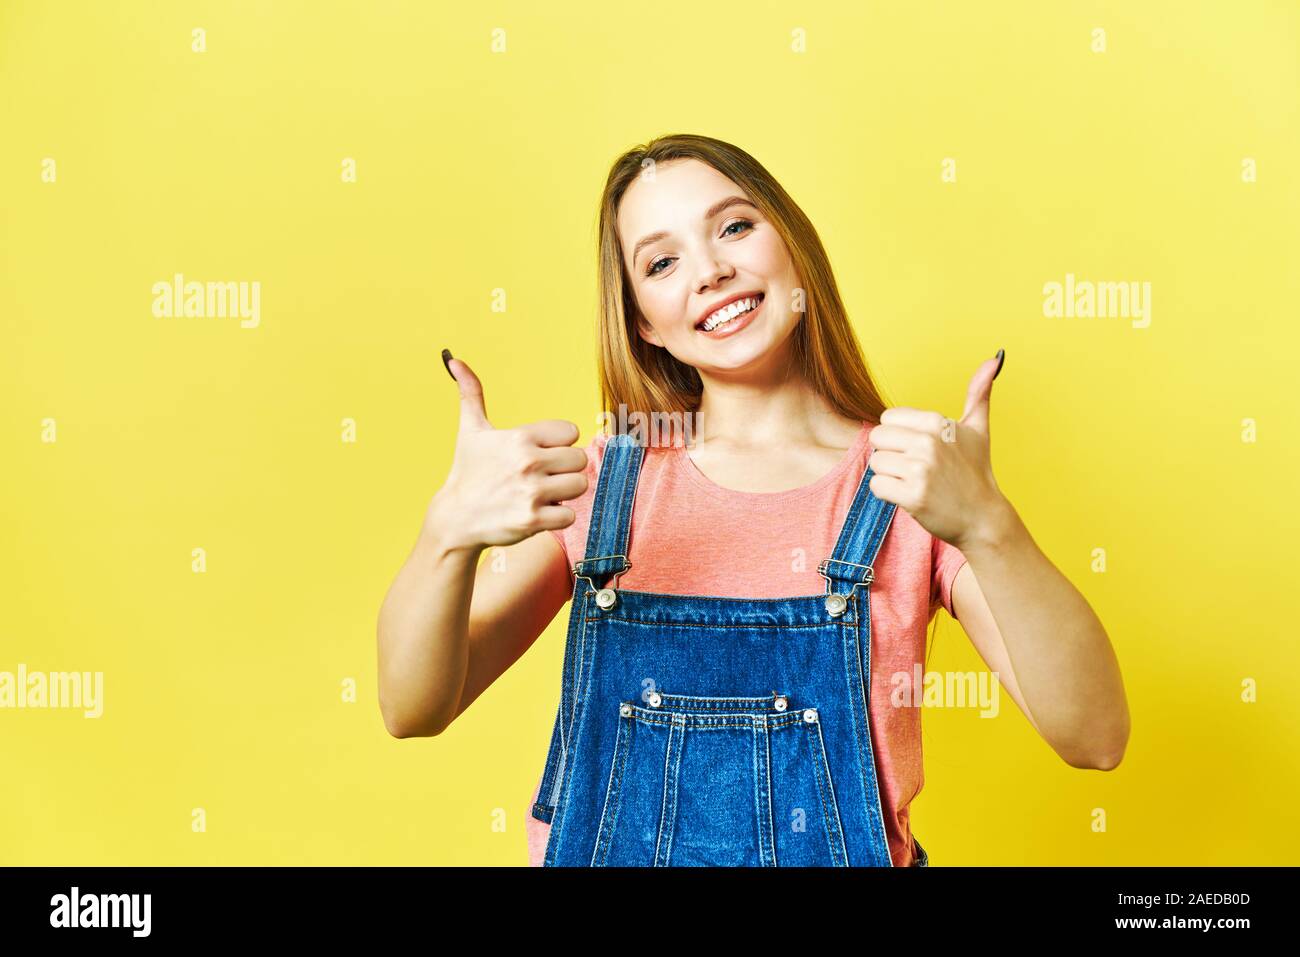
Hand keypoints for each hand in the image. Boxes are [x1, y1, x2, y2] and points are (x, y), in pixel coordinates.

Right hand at [425, 351, 588, 551]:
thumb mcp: (470, 430)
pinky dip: (557, 517)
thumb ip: (471, 393)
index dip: (560, 444)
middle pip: (579, 459)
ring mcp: (532, 492)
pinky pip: (569, 515)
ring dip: (564, 493)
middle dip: (564, 469)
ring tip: (541, 494)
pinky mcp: (533, 519)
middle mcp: (528, 462)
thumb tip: (454, 359)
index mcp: (520, 437)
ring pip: (579, 486)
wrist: (455, 518)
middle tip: (542, 476)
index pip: (571, 432)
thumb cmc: (468, 471)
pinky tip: (537, 512)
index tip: (541, 453)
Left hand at [866, 349, 1008, 551]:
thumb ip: (979, 392)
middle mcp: (928, 442)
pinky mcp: (912, 496)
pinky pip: (876, 486)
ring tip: (914, 482)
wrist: (983, 517)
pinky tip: (910, 496)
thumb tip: (995, 358)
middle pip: (877, 439)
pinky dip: (888, 494)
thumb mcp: (978, 429)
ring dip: (889, 476)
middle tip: (914, 469)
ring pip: (875, 463)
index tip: (920, 450)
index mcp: (937, 422)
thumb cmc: (976, 472)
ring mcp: (920, 470)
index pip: (887, 419)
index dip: (899, 436)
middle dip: (891, 455)